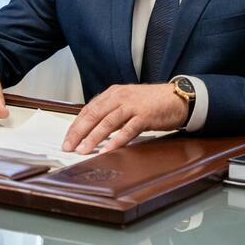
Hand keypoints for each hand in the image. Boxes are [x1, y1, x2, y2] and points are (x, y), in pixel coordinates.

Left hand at [62, 83, 186, 153]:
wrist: (176, 97)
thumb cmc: (152, 102)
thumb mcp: (127, 101)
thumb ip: (111, 111)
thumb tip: (92, 128)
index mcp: (113, 93)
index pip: (88, 109)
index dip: (76, 125)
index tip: (67, 138)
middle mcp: (120, 97)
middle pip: (94, 115)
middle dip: (78, 132)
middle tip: (69, 146)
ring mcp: (132, 106)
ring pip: (107, 122)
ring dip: (93, 137)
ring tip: (83, 150)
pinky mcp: (145, 116)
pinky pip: (127, 130)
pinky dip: (116, 141)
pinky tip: (107, 150)